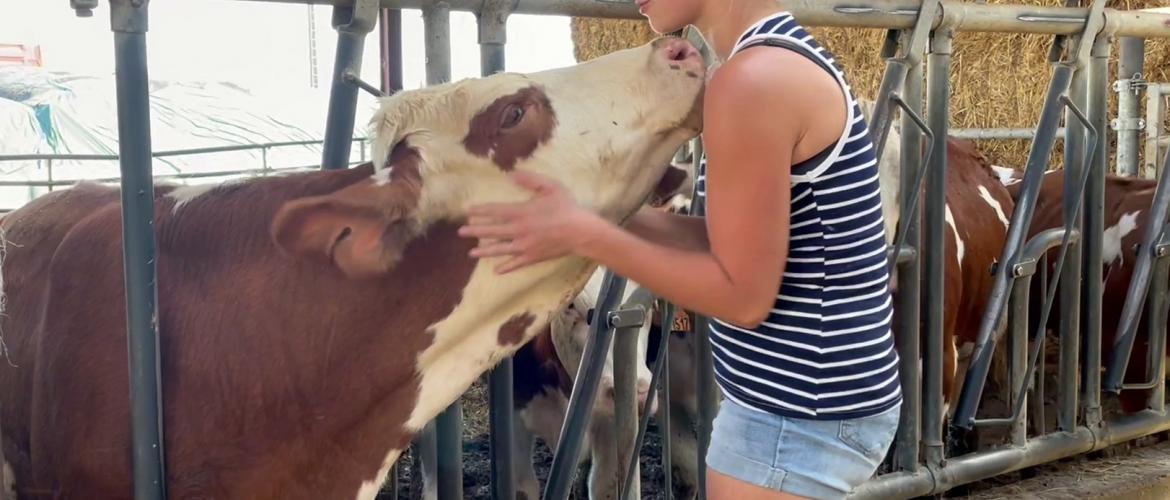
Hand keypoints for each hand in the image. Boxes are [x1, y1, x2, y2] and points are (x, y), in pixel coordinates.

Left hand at [457, 169, 600, 273]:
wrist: (581, 233)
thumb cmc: (567, 207)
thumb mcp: (550, 187)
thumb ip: (531, 180)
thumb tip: (512, 174)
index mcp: (521, 212)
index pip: (495, 211)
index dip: (480, 210)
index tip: (468, 211)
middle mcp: (518, 230)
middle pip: (492, 231)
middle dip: (475, 230)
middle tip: (461, 231)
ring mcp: (524, 246)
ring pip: (499, 249)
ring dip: (484, 250)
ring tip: (471, 253)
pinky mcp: (532, 258)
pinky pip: (515, 263)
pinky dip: (505, 267)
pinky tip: (496, 270)